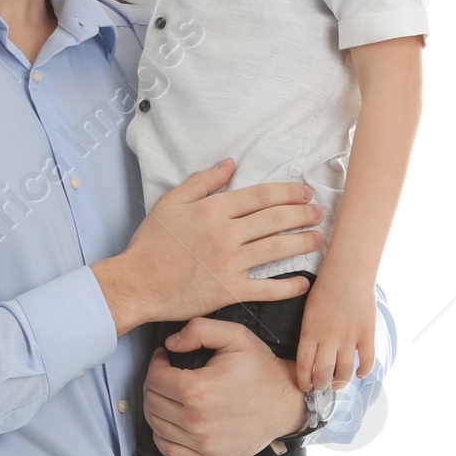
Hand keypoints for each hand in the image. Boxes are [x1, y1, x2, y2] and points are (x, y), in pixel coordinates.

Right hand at [92, 163, 320, 336]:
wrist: (137, 283)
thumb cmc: (150, 244)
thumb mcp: (171, 203)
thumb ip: (202, 181)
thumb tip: (229, 163)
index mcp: (213, 210)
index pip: (260, 196)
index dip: (287, 192)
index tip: (304, 192)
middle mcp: (226, 235)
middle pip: (275, 220)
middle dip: (302, 214)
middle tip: (318, 213)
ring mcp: (230, 264)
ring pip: (276, 250)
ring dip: (302, 243)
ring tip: (318, 238)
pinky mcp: (229, 292)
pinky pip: (266, 289)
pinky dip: (288, 286)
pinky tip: (303, 282)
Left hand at [142, 315, 307, 455]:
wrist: (287, 403)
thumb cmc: (262, 370)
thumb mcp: (236, 336)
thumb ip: (199, 329)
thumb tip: (170, 344)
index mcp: (198, 389)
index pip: (155, 378)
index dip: (156, 364)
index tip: (164, 359)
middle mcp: (196, 419)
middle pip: (152, 402)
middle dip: (154, 384)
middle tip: (165, 375)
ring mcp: (202, 442)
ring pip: (156, 425)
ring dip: (156, 408)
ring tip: (168, 395)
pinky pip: (169, 450)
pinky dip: (162, 436)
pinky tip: (171, 421)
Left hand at [296, 269, 376, 391]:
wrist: (348, 271)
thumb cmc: (325, 288)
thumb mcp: (308, 312)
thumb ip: (309, 335)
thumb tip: (312, 356)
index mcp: (310, 333)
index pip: (304, 367)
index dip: (305, 382)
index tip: (306, 386)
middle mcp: (328, 339)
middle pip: (323, 374)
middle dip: (321, 384)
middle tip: (322, 385)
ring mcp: (349, 338)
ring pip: (344, 372)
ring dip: (340, 382)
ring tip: (338, 383)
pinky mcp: (367, 334)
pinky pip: (367, 361)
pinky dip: (363, 371)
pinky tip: (360, 373)